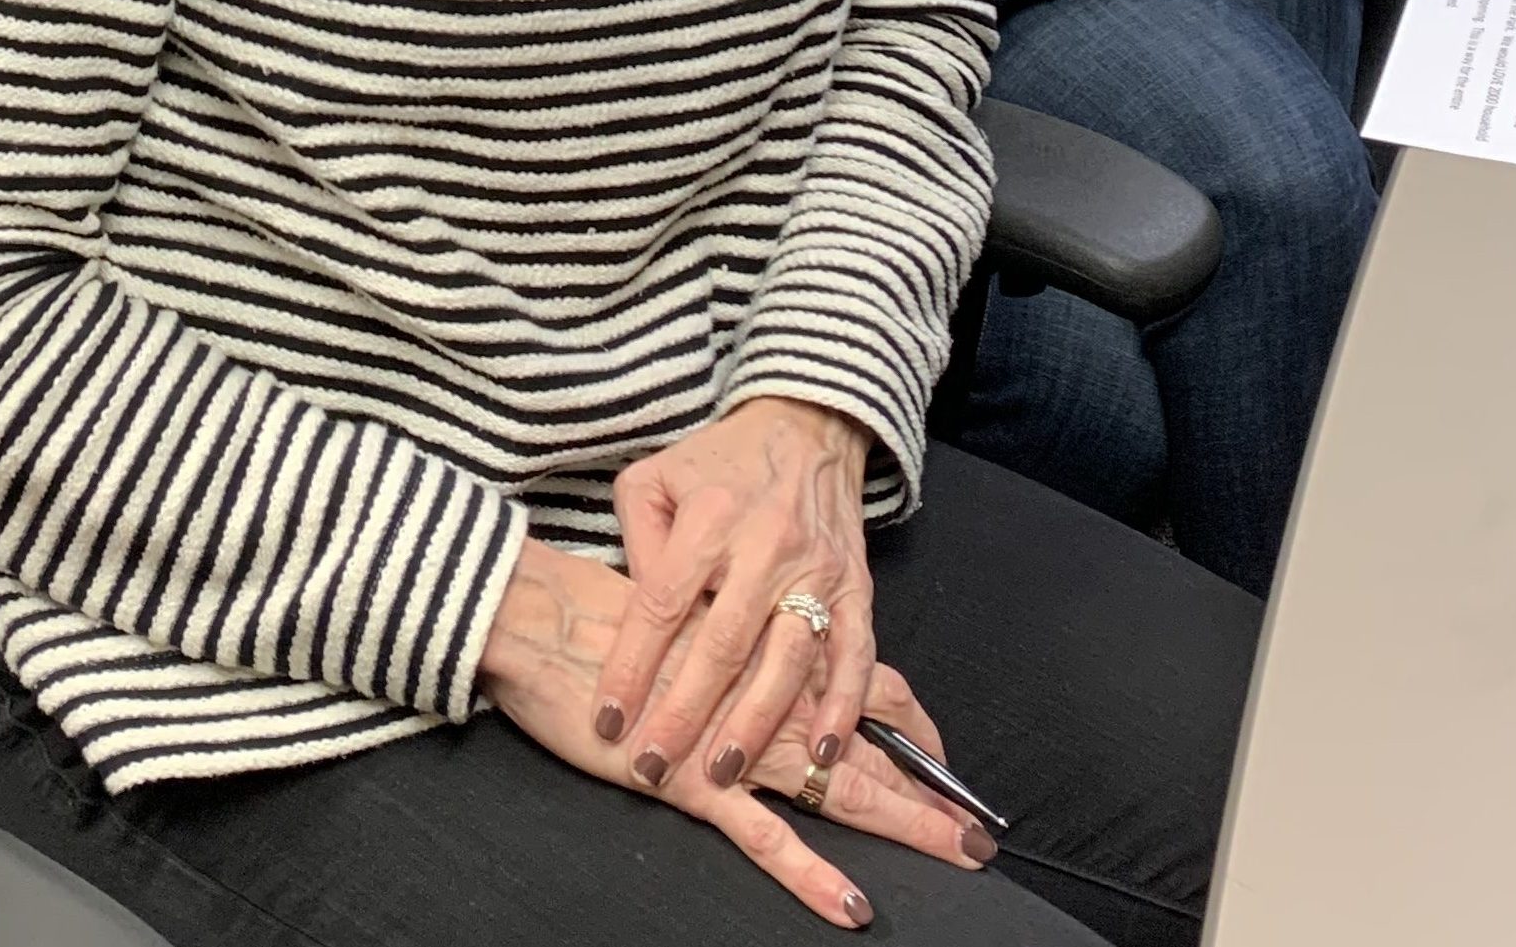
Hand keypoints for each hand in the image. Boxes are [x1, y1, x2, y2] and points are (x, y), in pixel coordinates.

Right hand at [479, 539, 985, 930]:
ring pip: (836, 787)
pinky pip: (766, 835)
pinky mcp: (695, 781)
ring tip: (956, 853)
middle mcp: (763, 694)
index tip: (941, 749)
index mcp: (763, 650)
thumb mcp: (672, 610)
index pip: (853, 680)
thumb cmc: (596, 617)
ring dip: (901, 823)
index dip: (905, 716)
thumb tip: (748, 643)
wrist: (537, 618)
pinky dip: (811, 872)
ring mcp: (733, 742)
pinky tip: (852, 903)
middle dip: (924, 789)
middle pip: (863, 743)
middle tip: (977, 829)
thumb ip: (718, 629)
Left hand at [597, 397, 875, 796]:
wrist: (807, 427)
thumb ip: (637, 541)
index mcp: (707, 519)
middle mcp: (764, 546)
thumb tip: (639, 612)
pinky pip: (855, 656)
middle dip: (685, 714)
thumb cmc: (717, 463)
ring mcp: (815, 569)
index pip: (661, 605)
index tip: (608, 719)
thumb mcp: (654, 478)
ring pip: (787, 659)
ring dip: (756, 723)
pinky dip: (842, 707)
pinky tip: (821, 751)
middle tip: (653, 767)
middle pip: (722, 645)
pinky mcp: (855, 586)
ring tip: (722, 772)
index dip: (631, 667)